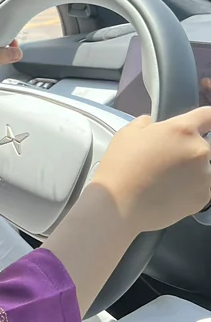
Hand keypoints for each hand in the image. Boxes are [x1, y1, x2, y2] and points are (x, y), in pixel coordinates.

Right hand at [91, 109, 210, 233]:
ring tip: (164, 181)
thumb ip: (146, 124)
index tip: (203, 125)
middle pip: (204, 145)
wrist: (119, 206)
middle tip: (165, 161)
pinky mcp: (203, 198)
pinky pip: (201, 188)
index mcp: (182, 130)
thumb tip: (151, 125)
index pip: (208, 115)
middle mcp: (199, 150)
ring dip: (190, 171)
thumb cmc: (120, 167)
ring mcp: (204, 176)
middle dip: (188, 150)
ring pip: (203, 168)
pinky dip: (189, 190)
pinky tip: (167, 193)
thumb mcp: (127, 134)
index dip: (205, 119)